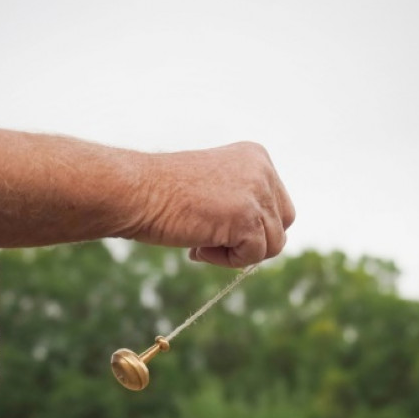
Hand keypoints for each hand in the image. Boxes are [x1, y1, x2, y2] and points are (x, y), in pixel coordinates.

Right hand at [126, 142, 294, 267]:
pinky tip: (198, 246)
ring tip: (201, 241)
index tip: (214, 222)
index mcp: (256, 157)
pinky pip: (253, 256)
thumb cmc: (164, 193)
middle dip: (252, 241)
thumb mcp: (216, 187)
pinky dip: (226, 261)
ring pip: (272, 244)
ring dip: (237, 252)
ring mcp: (256, 192)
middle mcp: (262, 170)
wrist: (136, 191)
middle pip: (282, 224)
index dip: (251, 225)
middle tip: (212, 239)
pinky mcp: (247, 217)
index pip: (278, 204)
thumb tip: (267, 238)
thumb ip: (244, 201)